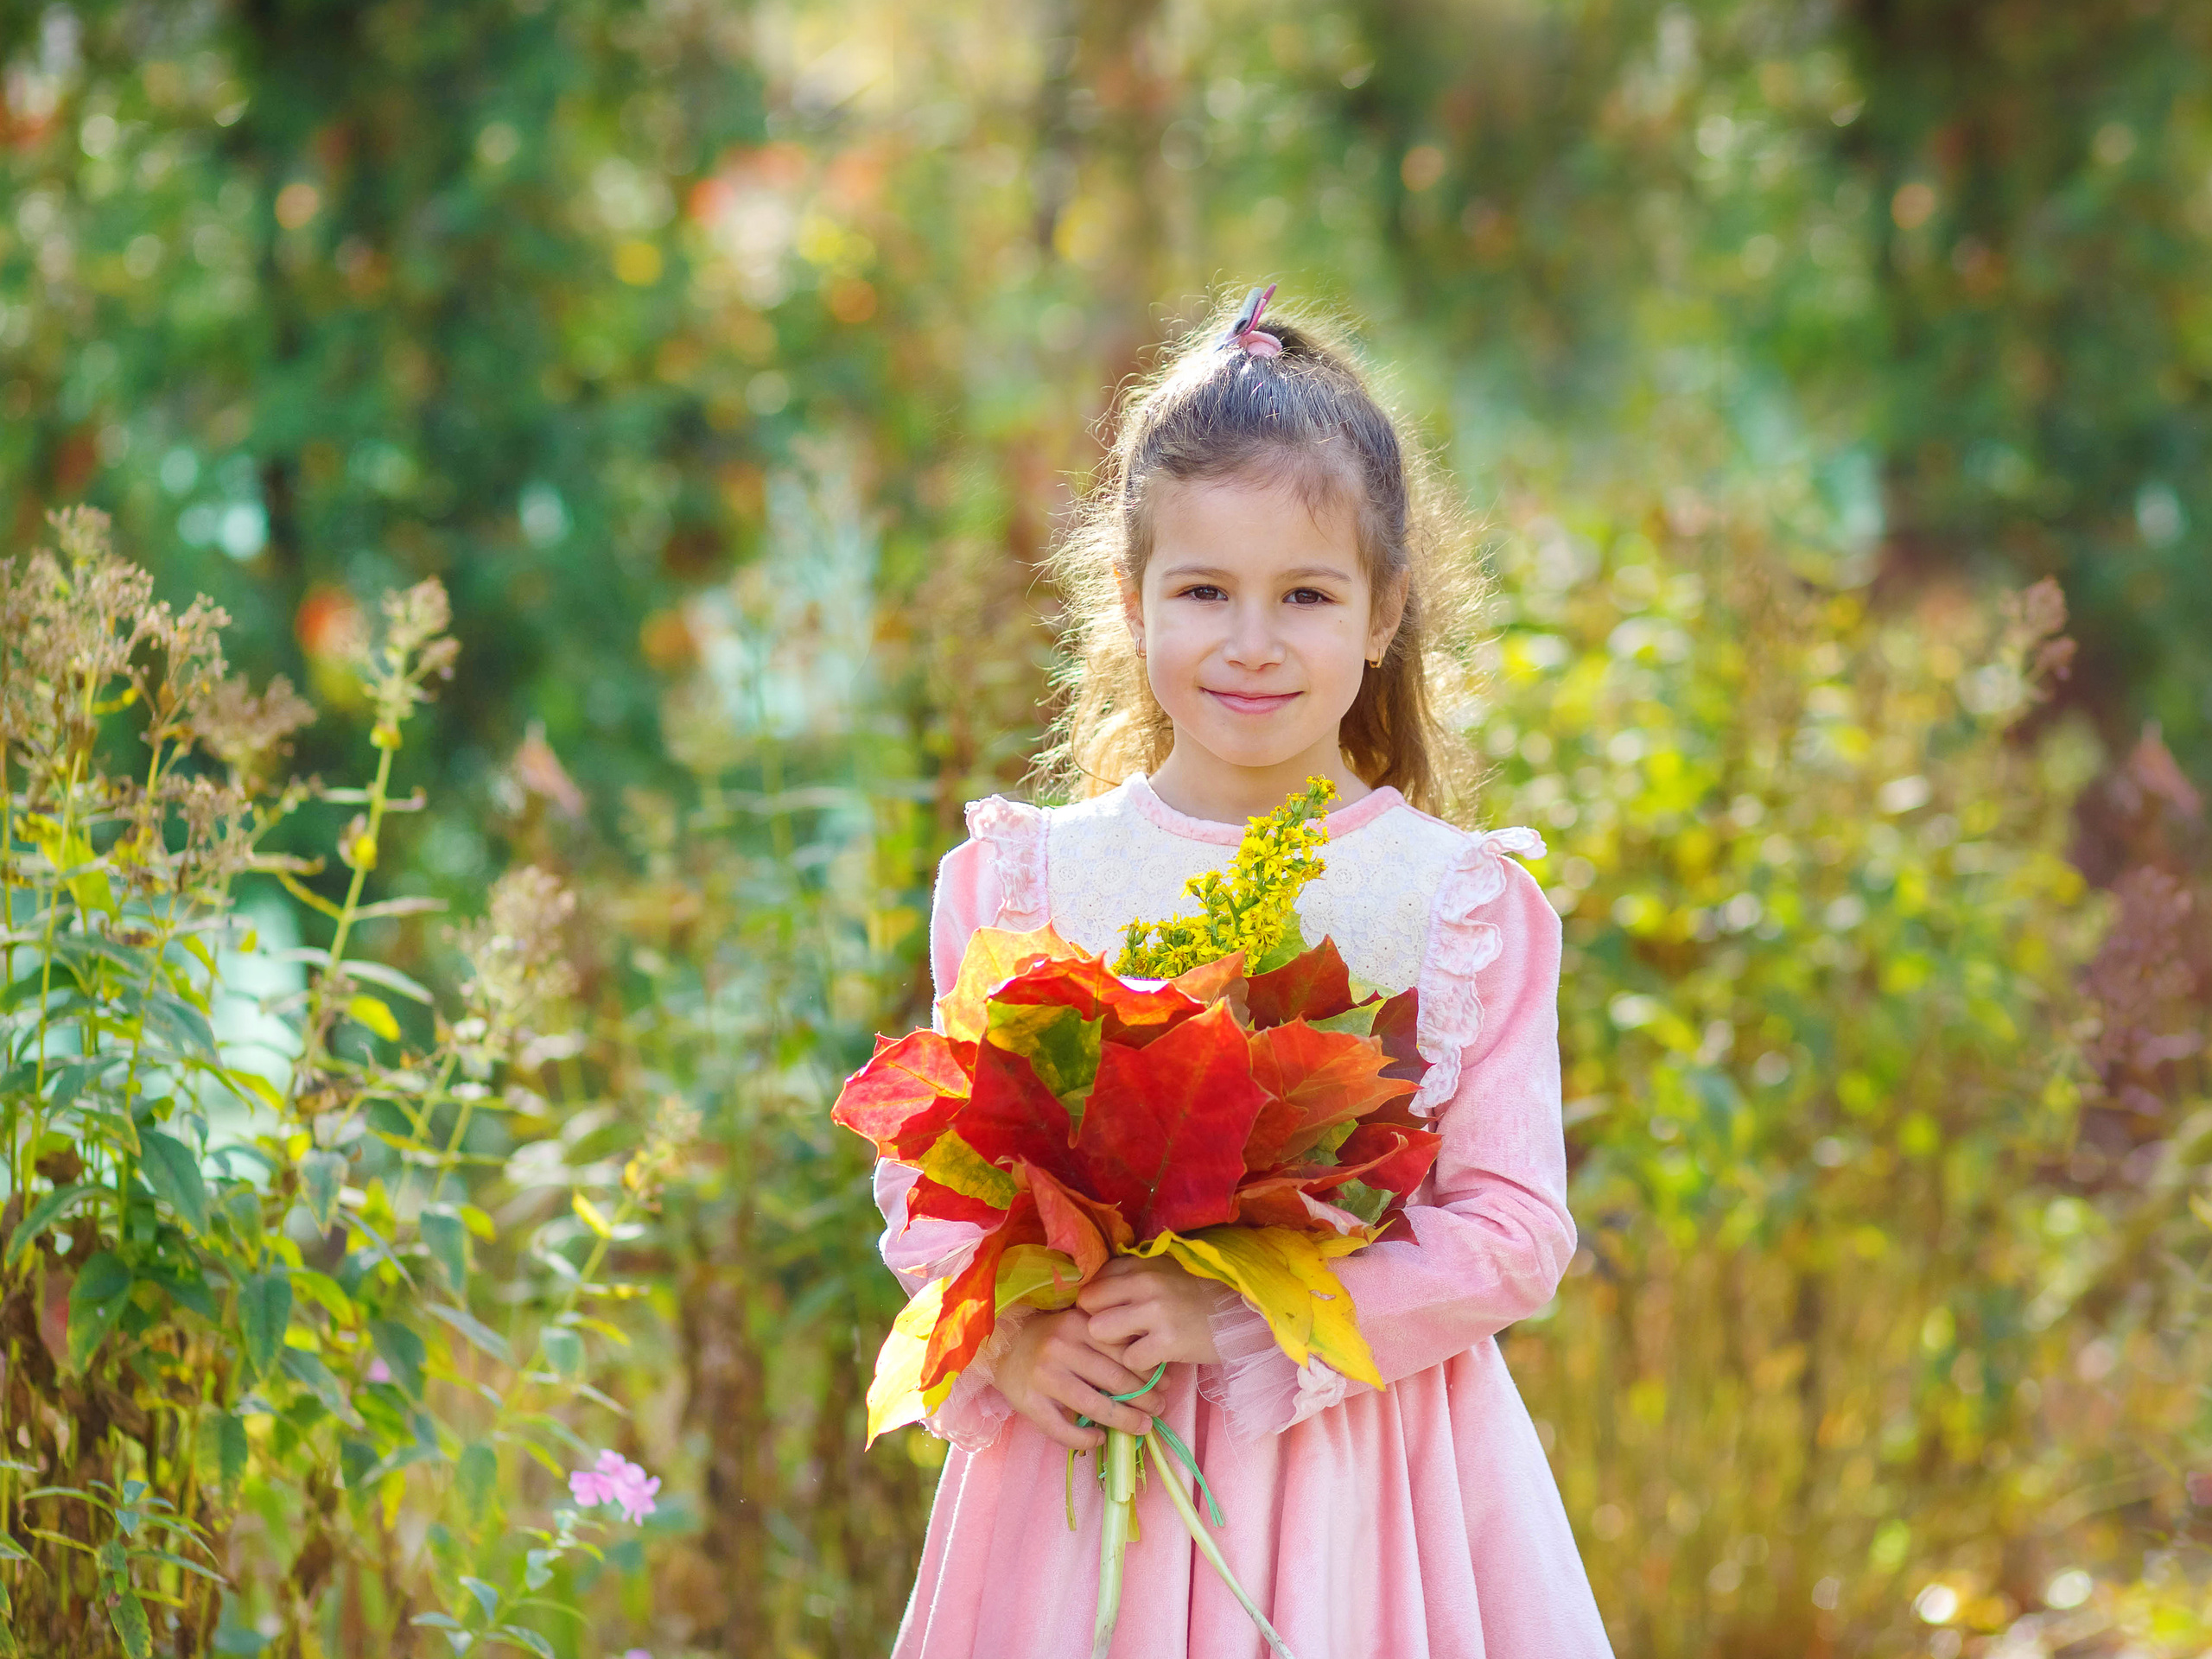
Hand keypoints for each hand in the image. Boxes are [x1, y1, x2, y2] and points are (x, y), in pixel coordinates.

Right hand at [995, 1308, 1164, 1450]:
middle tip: (1160, 1408)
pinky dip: (1085, 1439)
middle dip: (1144, 1398)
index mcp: (1076, 1324)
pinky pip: (1062, 1430)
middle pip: (1114, 1379)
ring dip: (1125, 1420)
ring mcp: (1044, 1377)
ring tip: (1143, 1426)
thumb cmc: (1048, 1335)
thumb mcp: (1077, 1325)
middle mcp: (1060, 1348)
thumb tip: (1152, 1369)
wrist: (999, 1346)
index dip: (1148, 1371)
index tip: (1165, 1383)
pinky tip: (1101, 1439)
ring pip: (1094, 1406)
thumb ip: (1106, 1339)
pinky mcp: (1029, 1402)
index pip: (1122, 1351)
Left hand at [1076, 1257, 1224, 1373]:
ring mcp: (1156, 1310)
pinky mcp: (1169, 1341)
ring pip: (1100, 1330)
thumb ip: (1133, 1276)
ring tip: (1135, 1344)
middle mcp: (1146, 1281)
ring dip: (1114, 1343)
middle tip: (1119, 1331)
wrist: (1243, 1312)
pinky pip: (1129, 1359)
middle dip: (1098, 1320)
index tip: (1110, 1312)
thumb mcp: (1166, 1272)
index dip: (1097, 1301)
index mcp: (1143, 1262)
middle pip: (1088, 1303)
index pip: (1094, 1280)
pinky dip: (1140, 1364)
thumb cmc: (1200, 1294)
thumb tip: (1092, 1294)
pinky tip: (1155, 1357)